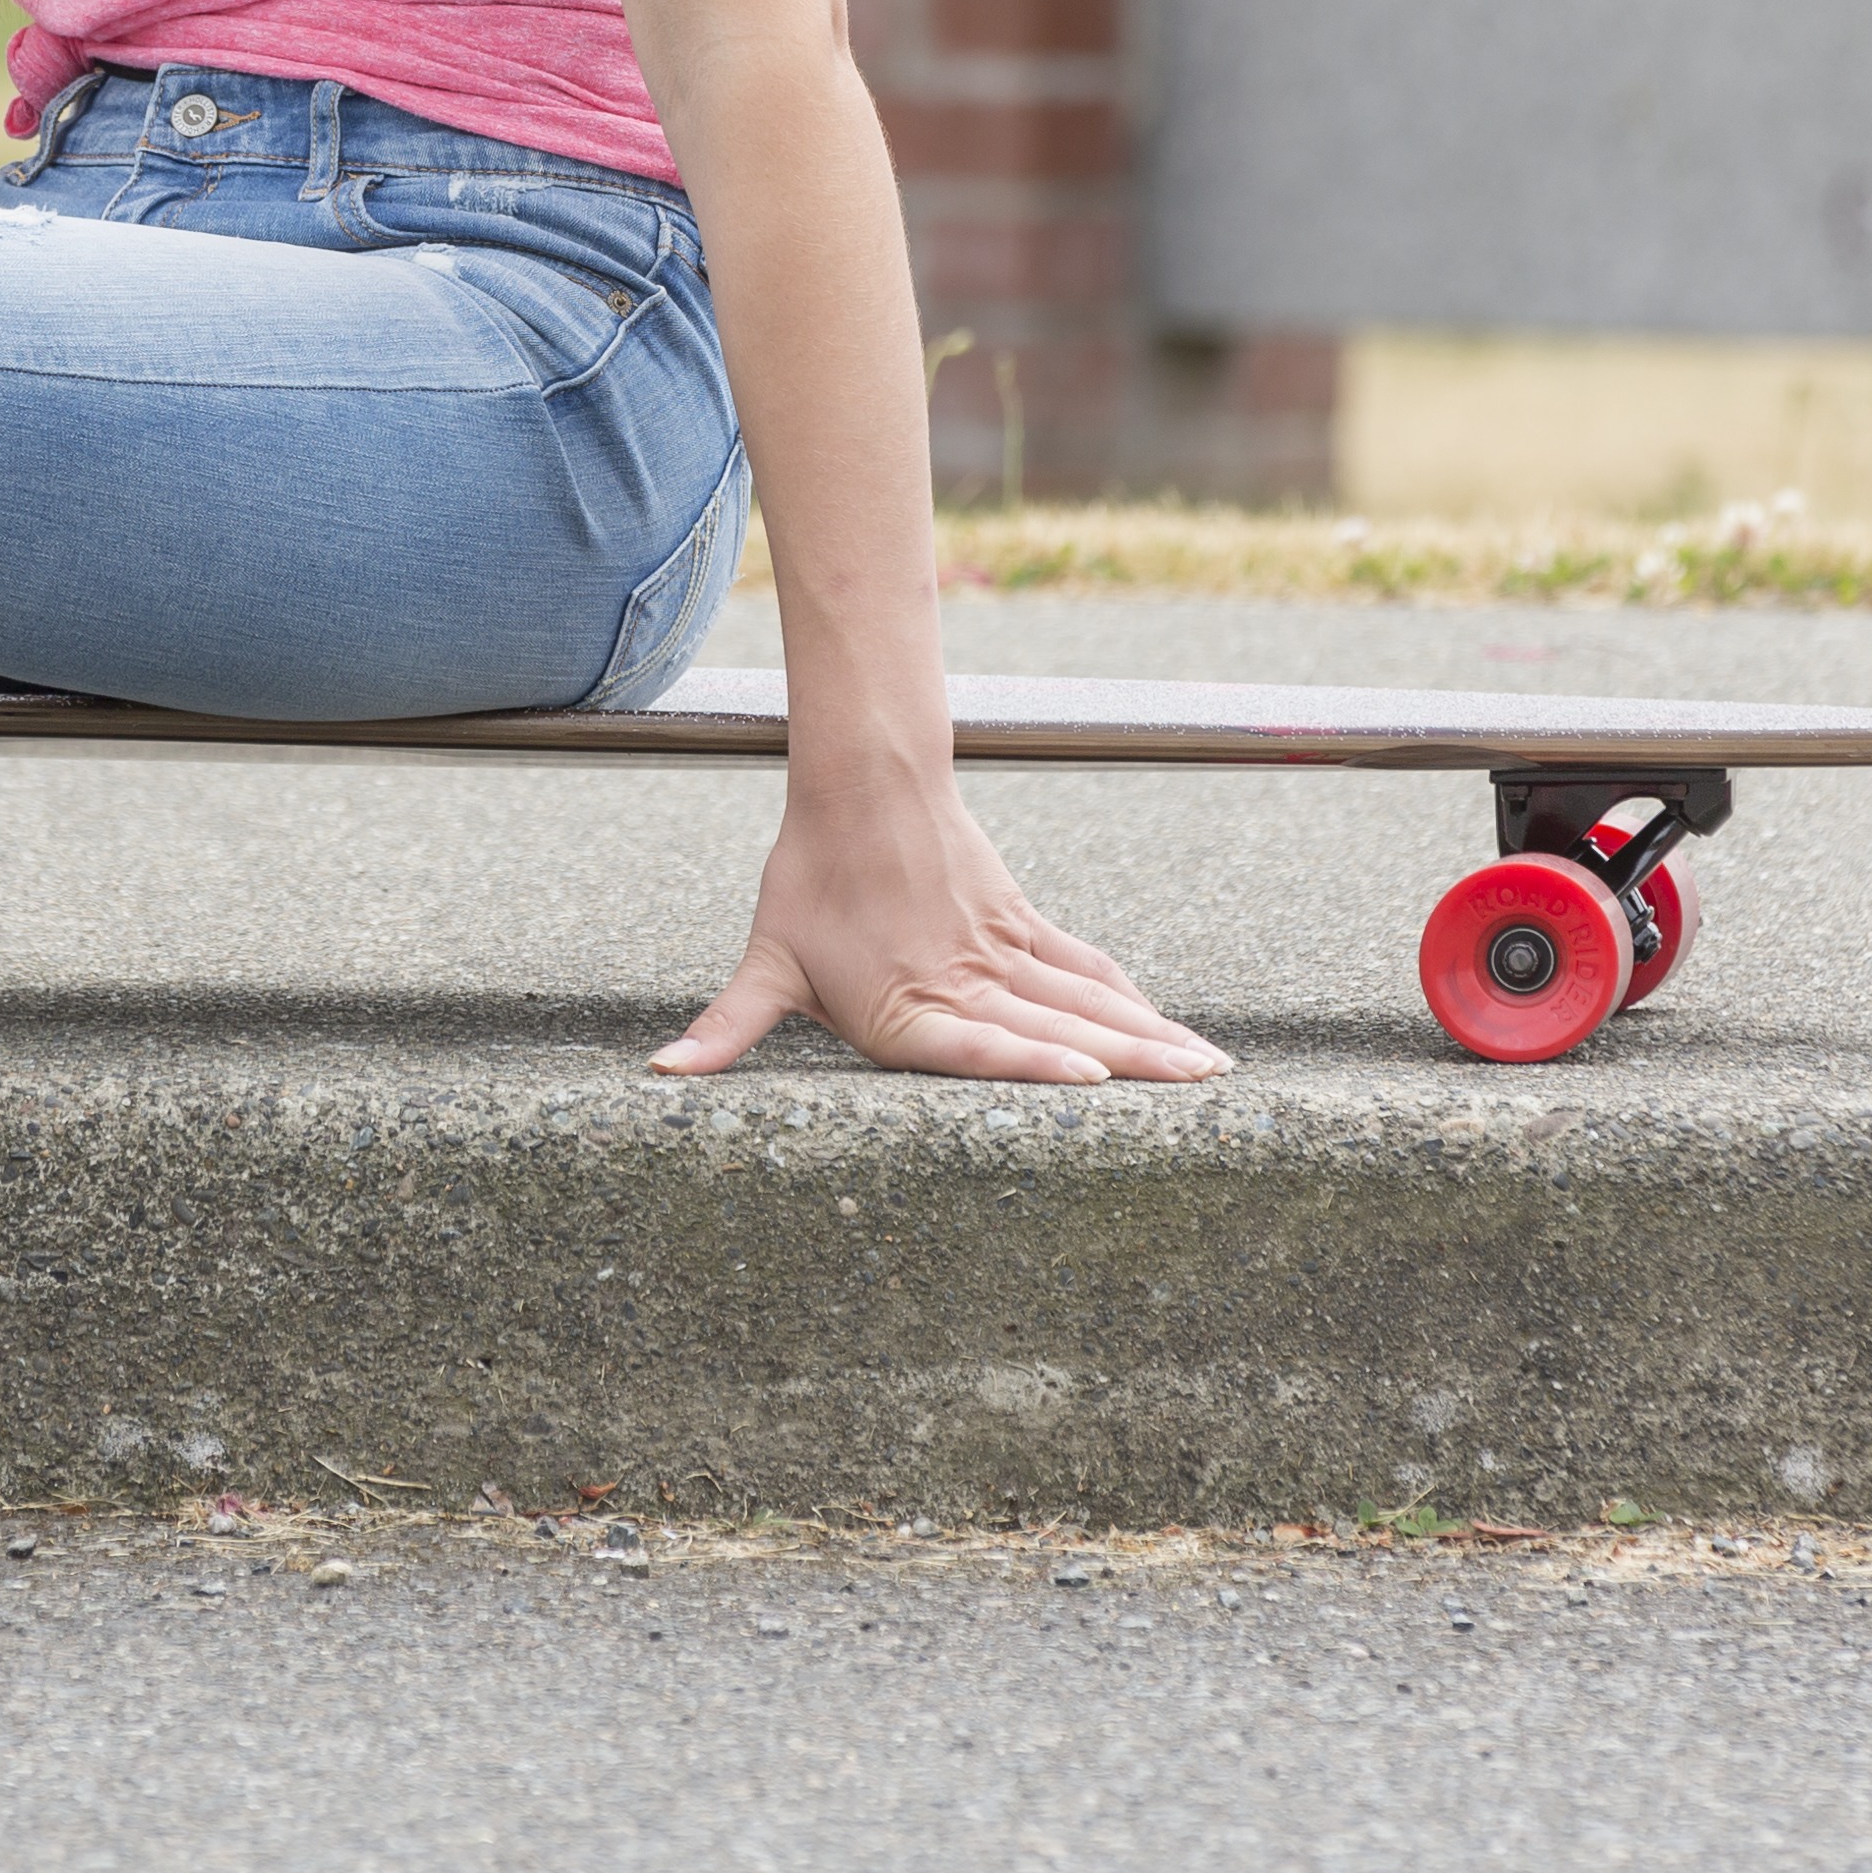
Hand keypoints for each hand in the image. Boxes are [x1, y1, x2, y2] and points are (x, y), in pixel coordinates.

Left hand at [653, 773, 1230, 1082]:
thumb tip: (661, 1071)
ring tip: (1210, 1070)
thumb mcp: (768, 960)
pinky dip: (1129, 999)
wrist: (860, 781)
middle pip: (1057, 1026)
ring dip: (1150, 1034)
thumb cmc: (810, 880)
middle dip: (1131, 1063)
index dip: (1031, 1062)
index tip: (1089, 1079)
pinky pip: (1085, 967)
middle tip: (1196, 1091)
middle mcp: (964, 981)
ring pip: (1087, 998)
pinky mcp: (1021, 924)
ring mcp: (1002, 951)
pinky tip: (1168, 1030)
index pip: (975, 1043)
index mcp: (904, 1005)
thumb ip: (727, 1028)